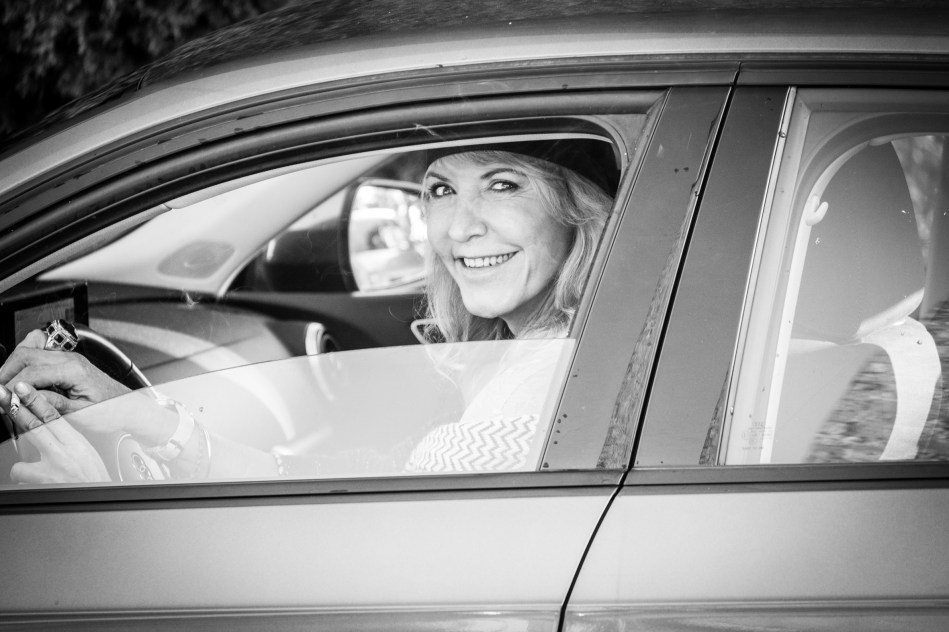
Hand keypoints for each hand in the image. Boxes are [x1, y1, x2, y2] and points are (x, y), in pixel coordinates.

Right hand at [0, 329, 129, 414]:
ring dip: (12, 365)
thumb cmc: (110, 411)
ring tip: (5, 384)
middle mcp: (71, 359)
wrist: (128, 406)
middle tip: (0, 392)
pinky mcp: (67, 361)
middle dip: (6, 372)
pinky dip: (23, 360)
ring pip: (30, 349)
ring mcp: (69, 358)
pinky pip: (39, 351)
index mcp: (74, 371)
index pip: (31, 373)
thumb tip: (25, 395)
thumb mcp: (80, 415)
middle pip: (26, 354)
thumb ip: (51, 404)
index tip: (3, 400)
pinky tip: (19, 375)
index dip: (11, 387)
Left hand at [1, 382, 110, 483]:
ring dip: (24, 464)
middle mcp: (64, 453)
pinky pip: (21, 475)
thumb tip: (49, 432)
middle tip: (3, 393)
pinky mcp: (42, 483)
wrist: (97, 502)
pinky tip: (35, 483)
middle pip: (35, 426)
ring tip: (35, 473)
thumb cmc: (93, 481)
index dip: (36, 400)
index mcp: (77, 443)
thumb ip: (67, 442)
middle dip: (16, 408)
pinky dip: (24, 478)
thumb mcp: (86, 455)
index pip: (54, 417)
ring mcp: (52, 469)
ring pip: (21, 456)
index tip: (24, 388)